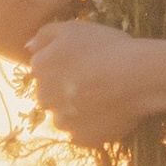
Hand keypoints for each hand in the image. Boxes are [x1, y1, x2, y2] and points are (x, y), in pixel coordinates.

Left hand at [27, 19, 165, 144]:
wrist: (136, 77)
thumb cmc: (106, 47)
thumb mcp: (74, 28)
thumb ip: (45, 34)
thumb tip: (29, 47)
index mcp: (40, 68)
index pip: (42, 69)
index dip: (63, 67)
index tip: (83, 64)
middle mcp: (44, 96)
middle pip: (50, 95)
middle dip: (64, 91)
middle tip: (92, 83)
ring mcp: (61, 120)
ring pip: (64, 116)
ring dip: (76, 111)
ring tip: (102, 100)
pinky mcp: (80, 138)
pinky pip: (81, 133)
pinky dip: (91, 127)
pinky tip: (107, 114)